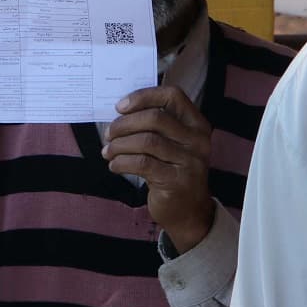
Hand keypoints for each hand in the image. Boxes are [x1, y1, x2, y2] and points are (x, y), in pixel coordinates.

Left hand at [104, 86, 214, 252]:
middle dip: (124, 124)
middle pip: (155, 118)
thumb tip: (119, 110)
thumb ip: (153, 125)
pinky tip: (114, 165)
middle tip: (108, 134)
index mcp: (196, 124)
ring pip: (146, 141)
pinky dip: (122, 162)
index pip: (173, 95)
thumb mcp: (170, 144)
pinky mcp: (177, 181)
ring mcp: (190, 161)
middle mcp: (197, 140)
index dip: (143, 96)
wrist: (188, 211)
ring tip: (108, 152)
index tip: (120, 106)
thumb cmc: (171, 170)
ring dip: (119, 145)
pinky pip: (142, 163)